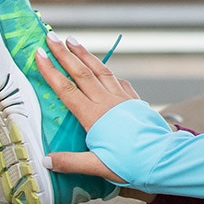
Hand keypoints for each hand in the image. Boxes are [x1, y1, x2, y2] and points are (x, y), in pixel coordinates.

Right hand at [37, 35, 139, 184]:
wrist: (164, 157)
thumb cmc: (132, 163)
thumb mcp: (98, 166)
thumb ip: (71, 162)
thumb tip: (47, 160)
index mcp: (93, 116)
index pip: (66, 89)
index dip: (51, 71)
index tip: (40, 54)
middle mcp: (107, 102)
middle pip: (81, 72)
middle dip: (64, 53)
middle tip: (52, 36)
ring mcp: (122, 99)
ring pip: (100, 70)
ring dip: (85, 54)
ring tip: (74, 41)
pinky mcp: (135, 101)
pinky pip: (118, 81)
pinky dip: (107, 71)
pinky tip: (104, 68)